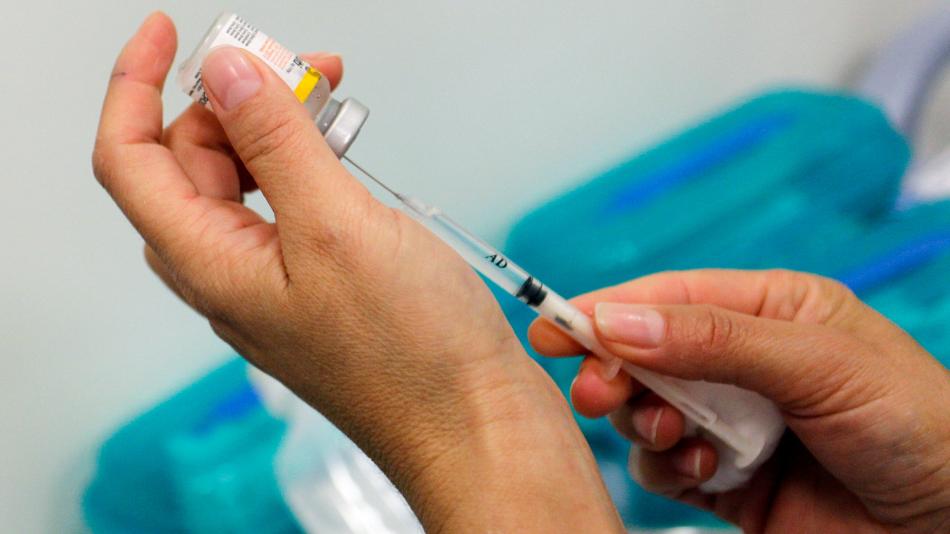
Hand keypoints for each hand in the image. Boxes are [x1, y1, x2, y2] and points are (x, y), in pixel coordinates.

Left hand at [93, 13, 621, 531]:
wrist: (474, 423)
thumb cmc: (413, 357)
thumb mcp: (338, 227)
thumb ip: (277, 144)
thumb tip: (230, 74)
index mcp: (213, 264)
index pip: (131, 159)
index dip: (136, 86)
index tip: (168, 33)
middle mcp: (234, 273)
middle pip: (193, 162)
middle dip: (233, 99)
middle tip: (294, 61)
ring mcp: (279, 279)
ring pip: (247, 180)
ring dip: (278, 126)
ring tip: (332, 97)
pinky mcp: (323, 280)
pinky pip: (291, 204)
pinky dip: (309, 161)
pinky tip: (346, 148)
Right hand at [529, 269, 949, 532]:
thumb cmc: (924, 429)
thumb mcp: (822, 365)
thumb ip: (717, 341)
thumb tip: (622, 320)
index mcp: (774, 311)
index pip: (673, 298)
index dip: (610, 309)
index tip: (556, 325)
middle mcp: (746, 363)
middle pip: (649, 355)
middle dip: (618, 371)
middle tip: (595, 390)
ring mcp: (735, 423)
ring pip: (650, 411)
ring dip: (647, 423)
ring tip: (674, 436)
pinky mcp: (729, 481)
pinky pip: (668, 468)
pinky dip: (670, 470)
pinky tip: (705, 473)